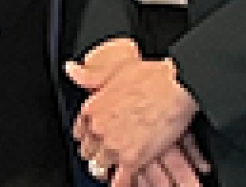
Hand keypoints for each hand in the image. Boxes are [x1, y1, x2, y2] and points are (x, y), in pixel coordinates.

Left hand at [67, 54, 199, 186]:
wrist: (174, 88)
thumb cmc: (149, 77)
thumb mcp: (114, 70)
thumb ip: (90, 75)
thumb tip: (71, 69)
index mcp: (92, 107)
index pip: (80, 131)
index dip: (88, 137)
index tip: (93, 139)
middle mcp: (98, 128)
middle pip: (89, 152)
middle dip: (97, 153)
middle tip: (107, 154)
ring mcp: (113, 146)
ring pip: (101, 167)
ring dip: (108, 167)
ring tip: (117, 166)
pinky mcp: (132, 160)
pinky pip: (119, 181)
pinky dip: (120, 183)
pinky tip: (122, 181)